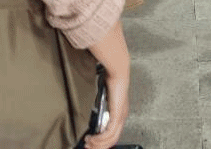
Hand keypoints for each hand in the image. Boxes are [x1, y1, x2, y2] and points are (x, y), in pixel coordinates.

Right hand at [85, 22, 130, 148]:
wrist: (117, 70)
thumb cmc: (110, 78)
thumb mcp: (101, 92)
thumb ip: (98, 100)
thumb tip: (89, 104)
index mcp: (119, 111)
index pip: (113, 132)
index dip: (102, 140)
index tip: (91, 142)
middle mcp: (121, 116)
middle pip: (112, 140)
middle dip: (99, 146)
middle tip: (88, 147)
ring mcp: (120, 117)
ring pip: (111, 139)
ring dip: (98, 144)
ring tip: (88, 145)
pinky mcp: (117, 115)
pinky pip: (109, 134)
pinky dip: (100, 139)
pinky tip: (92, 139)